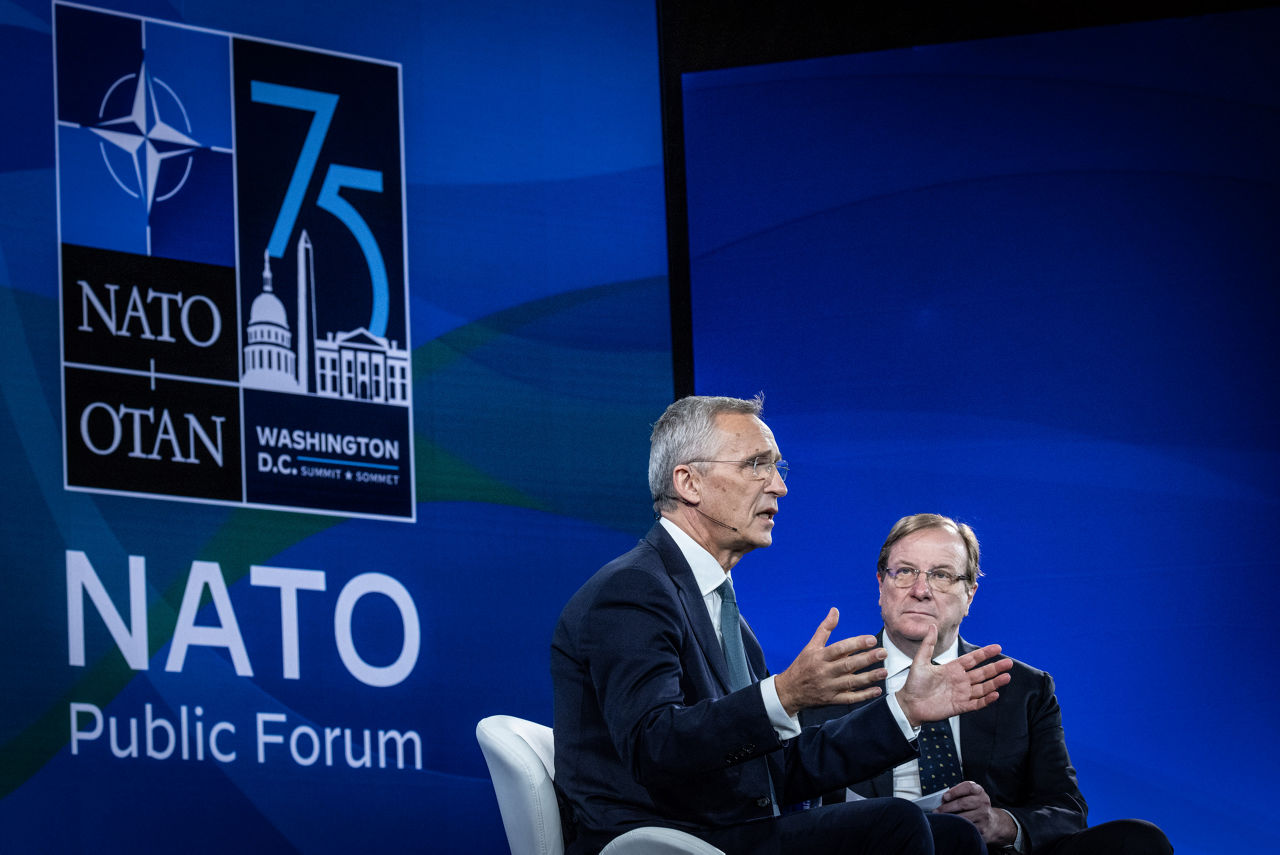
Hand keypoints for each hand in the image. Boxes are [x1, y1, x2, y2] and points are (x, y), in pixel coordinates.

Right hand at [773, 608, 886, 715]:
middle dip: (867, 659)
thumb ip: (825, 628)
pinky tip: (877, 690)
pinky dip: (864, 695)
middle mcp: (824, 672)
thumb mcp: (811, 646)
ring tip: (884, 671)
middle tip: (883, 653)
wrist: (790, 690)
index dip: (856, 644)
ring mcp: (829, 687)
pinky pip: (850, 699)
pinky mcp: (832, 699)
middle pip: (848, 665)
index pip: (840, 649)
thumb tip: (835, 610)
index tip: (871, 640)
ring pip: (851, 682)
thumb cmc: (803, 665)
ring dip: (869, 677)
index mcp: (819, 657)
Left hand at [895, 624, 1012, 725]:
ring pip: (982, 688)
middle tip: (1008, 662)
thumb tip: (931, 625)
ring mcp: (961, 694)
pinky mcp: (960, 707)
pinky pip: (976, 703)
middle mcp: (959, 681)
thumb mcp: (920, 661)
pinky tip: (995, 694)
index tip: (997, 647)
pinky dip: (986, 700)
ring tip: (1006, 677)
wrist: (909, 704)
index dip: (985, 654)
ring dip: (994, 683)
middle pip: (981, 673)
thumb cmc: (914, 683)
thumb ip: (928, 644)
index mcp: (952, 669)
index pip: (972, 659)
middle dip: (995, 668)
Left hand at [938, 781, 1017, 846]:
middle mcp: (983, 802)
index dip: (955, 791)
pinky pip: (967, 828)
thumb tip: (941, 799)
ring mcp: (983, 816)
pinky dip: (957, 827)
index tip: (944, 797)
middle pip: (963, 803)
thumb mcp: (970, 795)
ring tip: (941, 819)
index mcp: (978, 791)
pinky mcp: (982, 828)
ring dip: (950, 818)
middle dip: (947, 807)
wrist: (993, 823)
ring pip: (964, 817)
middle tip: (936, 811)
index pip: (967, 787)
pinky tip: (950, 826)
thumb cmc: (975, 806)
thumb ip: (958, 793)